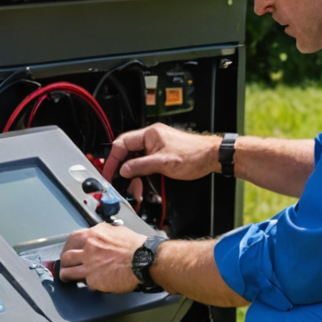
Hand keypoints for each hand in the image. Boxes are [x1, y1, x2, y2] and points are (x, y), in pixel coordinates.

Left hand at [58, 222, 148, 292]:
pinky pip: (85, 283)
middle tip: (66, 266)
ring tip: (68, 278)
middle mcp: (88, 250)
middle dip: (64, 262)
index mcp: (93, 236)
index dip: (68, 247)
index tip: (69, 251)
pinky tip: (90, 283)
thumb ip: (103, 233)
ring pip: (67, 272)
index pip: (71, 240)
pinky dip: (87, 284)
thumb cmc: (135, 245)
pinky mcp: (94, 280)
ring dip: (66, 275)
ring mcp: (89, 266)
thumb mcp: (116, 230)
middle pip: (66, 257)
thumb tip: (98, 235)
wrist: (143, 259)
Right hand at [103, 123, 218, 182]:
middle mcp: (151, 138)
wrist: (212, 157)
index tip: (109, 171)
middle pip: (127, 153)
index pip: (122, 143)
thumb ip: (141, 166)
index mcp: (149, 134)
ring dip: (133, 174)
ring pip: (136, 160)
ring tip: (134, 187)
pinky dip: (141, 174)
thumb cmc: (194, 155)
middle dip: (122, 169)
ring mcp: (156, 146)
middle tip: (118, 182)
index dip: (113, 159)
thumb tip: (124, 170)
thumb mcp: (163, 163)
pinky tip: (142, 183)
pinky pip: (145, 163)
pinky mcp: (161, 154)